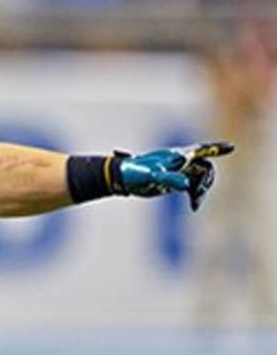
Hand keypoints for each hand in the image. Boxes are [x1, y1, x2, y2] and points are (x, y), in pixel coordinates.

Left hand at [113, 141, 233, 210]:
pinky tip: (193, 207)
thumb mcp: (153, 176)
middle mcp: (180, 162)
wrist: (122, 179)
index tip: (231, 148)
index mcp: (177, 156)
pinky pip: (192, 187)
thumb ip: (170, 179)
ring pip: (199, 179)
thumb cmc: (135, 173)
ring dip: (202, 191)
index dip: (216, 149)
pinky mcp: (173, 182)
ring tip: (195, 203)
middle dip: (206, 181)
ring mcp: (178, 172)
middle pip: (205, 168)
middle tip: (198, 194)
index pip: (201, 150)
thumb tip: (186, 185)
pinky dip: (196, 196)